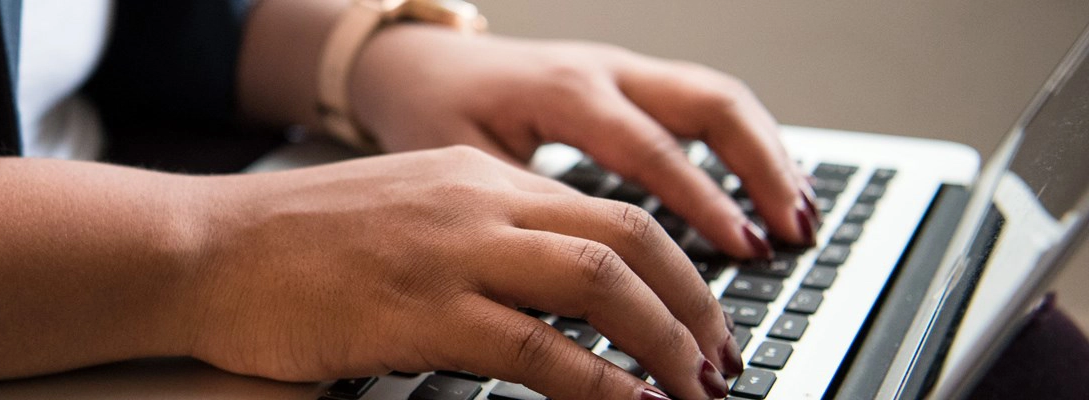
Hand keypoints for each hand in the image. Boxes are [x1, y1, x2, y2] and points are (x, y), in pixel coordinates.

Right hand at [183, 147, 740, 399]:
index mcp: (475, 176)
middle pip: (629, 238)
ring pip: (599, 283)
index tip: (702, 321)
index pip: (610, 211)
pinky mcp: (418, 313)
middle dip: (694, 306)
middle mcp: (476, 202)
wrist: (203, 250)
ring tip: (694, 390)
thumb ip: (476, 238)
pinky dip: (599, 384)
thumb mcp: (401, 215)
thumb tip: (553, 296)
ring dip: (664, 343)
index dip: (676, 270)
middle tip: (720, 362)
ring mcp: (449, 254)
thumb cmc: (287, 245)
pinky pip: (536, 349)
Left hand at [348, 26, 818, 258]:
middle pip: (710, 105)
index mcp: (563, 93)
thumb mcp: (464, 169)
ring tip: (801, 218)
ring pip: (718, 99)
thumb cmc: (431, 116)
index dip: (703, 203)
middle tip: (794, 232)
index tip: (743, 249)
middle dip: (762, 170)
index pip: (652, 149)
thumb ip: (523, 219)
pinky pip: (703, 103)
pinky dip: (746, 145)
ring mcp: (622, 71)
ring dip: (767, 156)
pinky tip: (769, 190)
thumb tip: (571, 288)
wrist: (415, 66)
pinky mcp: (629, 81)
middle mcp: (602, 72)